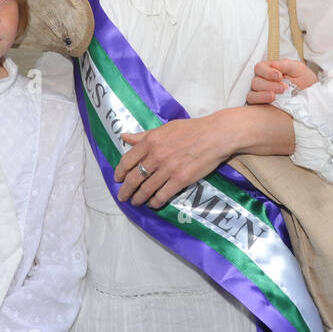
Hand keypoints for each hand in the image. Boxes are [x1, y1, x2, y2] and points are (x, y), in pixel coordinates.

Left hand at [113, 115, 231, 208]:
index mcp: (151, 141)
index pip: (128, 160)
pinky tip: (153, 203)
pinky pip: (162, 195)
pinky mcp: (180, 180)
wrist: (215, 136)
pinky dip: (155, 202)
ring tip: (136, 202)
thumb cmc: (191, 129)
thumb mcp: (165, 128)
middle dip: (126, 190)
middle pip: (134, 178)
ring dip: (139, 198)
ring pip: (146, 189)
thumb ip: (144, 135)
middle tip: (122, 196)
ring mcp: (168, 169)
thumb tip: (125, 137)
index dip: (120, 172)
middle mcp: (156, 156)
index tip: (117, 179)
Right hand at [246, 58, 316, 104]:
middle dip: (269, 84)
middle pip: (256, 80)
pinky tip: (271, 100)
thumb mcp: (299, 69)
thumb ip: (286, 65)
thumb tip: (274, 64)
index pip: (260, 68)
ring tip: (275, 96)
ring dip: (263, 93)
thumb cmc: (304, 80)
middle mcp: (263, 80)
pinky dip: (260, 100)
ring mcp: (261, 93)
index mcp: (270, 69)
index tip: (279, 76)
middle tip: (283, 88)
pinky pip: (253, 101)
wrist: (311, 97)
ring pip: (253, 92)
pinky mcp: (261, 103)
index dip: (267, 72)